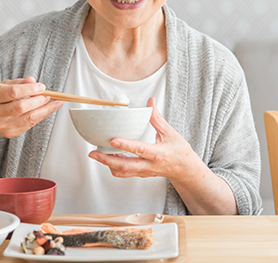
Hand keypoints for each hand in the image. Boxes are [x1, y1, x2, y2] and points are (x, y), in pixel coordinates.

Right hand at [0, 76, 62, 138]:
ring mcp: (2, 126)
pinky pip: (30, 124)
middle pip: (20, 107)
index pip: (12, 92)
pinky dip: (41, 116)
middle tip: (48, 95)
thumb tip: (32, 80)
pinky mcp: (10, 133)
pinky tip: (48, 109)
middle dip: (38, 100)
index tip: (41, 86)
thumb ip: (17, 83)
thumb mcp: (0, 88)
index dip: (29, 89)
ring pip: (28, 118)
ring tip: (55, 103)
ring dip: (45, 110)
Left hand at [88, 97, 202, 182]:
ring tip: (96, 154)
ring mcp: (144, 172)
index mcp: (159, 154)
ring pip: (122, 171)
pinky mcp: (140, 174)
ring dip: (107, 163)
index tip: (112, 140)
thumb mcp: (170, 133)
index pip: (140, 149)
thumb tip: (150, 102)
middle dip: (107, 160)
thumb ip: (157, 118)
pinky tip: (107, 157)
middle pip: (125, 166)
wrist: (184, 170)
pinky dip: (113, 166)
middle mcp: (150, 165)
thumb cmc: (179, 151)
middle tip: (93, 153)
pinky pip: (124, 172)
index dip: (126, 145)